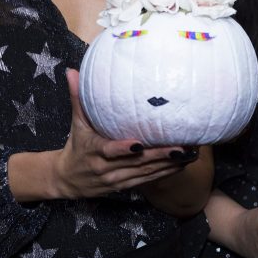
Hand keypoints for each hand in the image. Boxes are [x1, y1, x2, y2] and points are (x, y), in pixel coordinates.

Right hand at [52, 69, 192, 198]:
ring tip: (188, 155)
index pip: (109, 151)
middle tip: (180, 148)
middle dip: (159, 156)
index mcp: (94, 151)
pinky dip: (165, 173)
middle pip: (136, 163)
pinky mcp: (125, 186)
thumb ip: (77, 98)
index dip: (124, 149)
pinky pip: (148, 180)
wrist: (68, 180)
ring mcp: (117, 179)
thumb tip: (72, 72)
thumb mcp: (76, 124)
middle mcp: (106, 168)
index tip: (139, 144)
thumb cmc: (76, 146)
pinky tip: (182, 165)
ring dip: (168, 165)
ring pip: (145, 173)